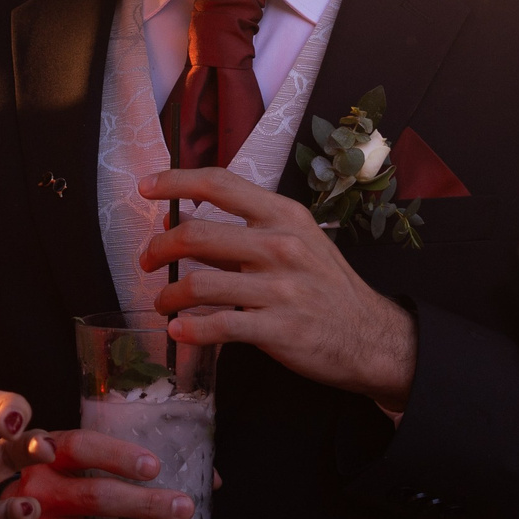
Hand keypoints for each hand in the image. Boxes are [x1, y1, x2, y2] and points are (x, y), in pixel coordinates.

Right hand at [0, 424, 193, 518]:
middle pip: (95, 498)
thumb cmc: (50, 489)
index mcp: (47, 460)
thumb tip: (209, 477)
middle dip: (145, 504)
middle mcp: (39, 497)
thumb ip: (122, 461)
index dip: (117, 456)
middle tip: (183, 507)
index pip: (80, 448)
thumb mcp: (68, 462)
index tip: (154, 466)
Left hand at [136, 167, 418, 410]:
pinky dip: (190, 331)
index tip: (146, 186)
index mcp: (284, 215)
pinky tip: (179, 333)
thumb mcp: (299, 240)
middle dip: (159, 248)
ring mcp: (280, 289)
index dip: (175, 181)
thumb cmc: (326, 285)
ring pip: (199, 285)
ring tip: (162, 303)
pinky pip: (218, 327)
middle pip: (196, 235)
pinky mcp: (278, 329)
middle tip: (147, 261)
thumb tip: (183, 221)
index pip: (220, 184)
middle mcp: (280, 246)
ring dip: (168, 296)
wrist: (371, 337)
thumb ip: (247, 229)